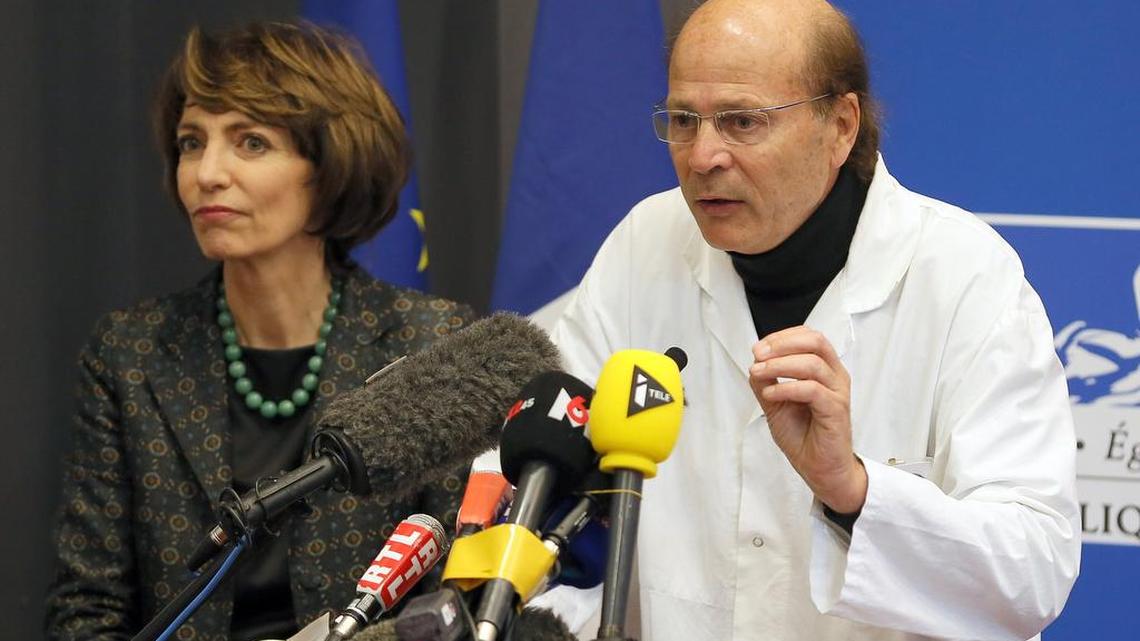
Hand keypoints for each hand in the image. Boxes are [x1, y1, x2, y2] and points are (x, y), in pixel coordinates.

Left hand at [748, 326, 866, 513]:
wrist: (819, 468)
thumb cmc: (803, 436)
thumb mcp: (775, 404)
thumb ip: (766, 382)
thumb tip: (755, 362)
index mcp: (824, 369)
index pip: (808, 337)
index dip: (782, 337)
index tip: (758, 348)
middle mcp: (835, 376)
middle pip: (815, 341)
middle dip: (782, 344)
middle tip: (758, 355)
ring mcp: (837, 393)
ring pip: (812, 363)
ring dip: (779, 365)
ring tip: (759, 374)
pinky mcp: (836, 411)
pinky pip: (812, 390)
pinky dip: (786, 389)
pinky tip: (770, 395)